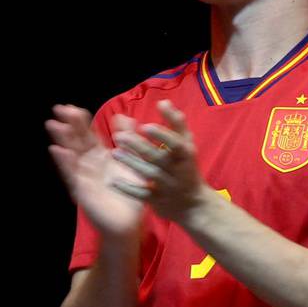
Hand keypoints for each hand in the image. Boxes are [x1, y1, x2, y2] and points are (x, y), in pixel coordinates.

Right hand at [46, 104, 143, 237]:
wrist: (127, 223)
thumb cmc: (130, 195)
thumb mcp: (133, 163)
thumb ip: (129, 140)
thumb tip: (125, 116)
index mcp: (100, 157)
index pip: (88, 135)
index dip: (80, 122)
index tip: (73, 107)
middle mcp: (89, 165)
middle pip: (76, 141)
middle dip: (68, 125)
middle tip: (59, 108)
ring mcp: (82, 177)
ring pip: (70, 155)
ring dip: (62, 140)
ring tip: (53, 124)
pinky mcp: (81, 190)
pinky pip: (71, 174)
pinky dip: (64, 162)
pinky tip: (57, 150)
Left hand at [108, 102, 212, 223]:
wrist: (194, 204)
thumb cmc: (187, 168)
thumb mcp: (187, 145)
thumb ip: (177, 124)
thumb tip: (163, 101)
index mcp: (185, 154)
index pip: (175, 143)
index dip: (161, 135)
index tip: (144, 126)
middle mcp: (177, 170)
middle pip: (157, 157)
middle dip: (139, 146)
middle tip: (119, 136)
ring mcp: (167, 186)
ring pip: (149, 174)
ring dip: (131, 163)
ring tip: (114, 153)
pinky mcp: (157, 200)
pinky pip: (142, 195)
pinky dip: (128, 189)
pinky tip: (113, 181)